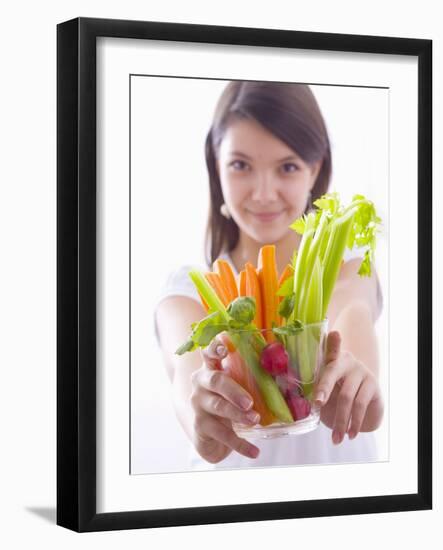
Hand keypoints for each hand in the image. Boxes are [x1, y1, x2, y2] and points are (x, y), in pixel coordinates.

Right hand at [189, 337, 260, 463]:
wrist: (208, 432)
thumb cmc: (229, 400)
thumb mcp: (238, 386)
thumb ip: (251, 376)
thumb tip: (287, 370)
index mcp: (211, 367)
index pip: (209, 352)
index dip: (215, 347)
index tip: (224, 346)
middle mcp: (201, 382)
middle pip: (215, 381)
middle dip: (233, 390)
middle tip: (250, 402)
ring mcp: (198, 404)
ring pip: (217, 407)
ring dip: (237, 415)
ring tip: (255, 420)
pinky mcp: (200, 426)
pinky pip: (221, 434)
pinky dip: (240, 444)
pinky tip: (254, 451)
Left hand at [313, 331, 383, 443]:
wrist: (364, 401)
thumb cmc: (337, 392)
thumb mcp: (326, 388)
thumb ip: (317, 388)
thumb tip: (302, 399)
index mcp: (331, 359)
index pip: (330, 349)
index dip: (332, 342)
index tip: (334, 334)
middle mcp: (347, 361)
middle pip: (333, 373)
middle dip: (323, 390)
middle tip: (317, 404)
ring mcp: (362, 372)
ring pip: (347, 397)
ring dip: (341, 420)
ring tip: (336, 438)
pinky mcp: (373, 385)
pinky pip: (361, 405)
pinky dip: (354, 422)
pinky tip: (350, 434)